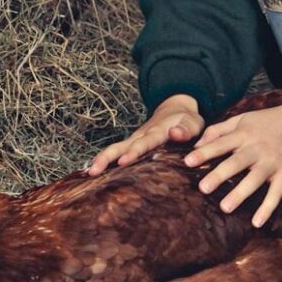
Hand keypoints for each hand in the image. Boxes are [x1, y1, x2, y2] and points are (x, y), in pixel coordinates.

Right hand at [87, 94, 203, 174]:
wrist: (176, 109)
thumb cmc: (187, 121)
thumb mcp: (193, 123)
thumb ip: (186, 130)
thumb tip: (174, 133)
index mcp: (158, 131)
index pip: (145, 143)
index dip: (134, 152)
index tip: (123, 161)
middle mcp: (142, 135)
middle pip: (122, 146)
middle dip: (109, 158)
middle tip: (95, 169)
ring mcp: (134, 139)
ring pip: (115, 148)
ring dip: (102, 159)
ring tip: (89, 172)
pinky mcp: (131, 144)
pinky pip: (115, 152)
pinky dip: (103, 160)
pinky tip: (91, 172)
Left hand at [183, 97, 281, 227]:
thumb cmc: (268, 120)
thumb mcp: (243, 118)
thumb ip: (219, 130)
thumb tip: (198, 143)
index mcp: (244, 134)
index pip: (221, 144)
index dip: (204, 152)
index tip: (188, 161)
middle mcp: (257, 148)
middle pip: (236, 163)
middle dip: (219, 175)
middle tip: (202, 188)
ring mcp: (272, 162)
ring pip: (254, 180)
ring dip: (240, 194)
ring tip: (225, 207)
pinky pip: (276, 193)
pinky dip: (268, 208)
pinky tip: (257, 222)